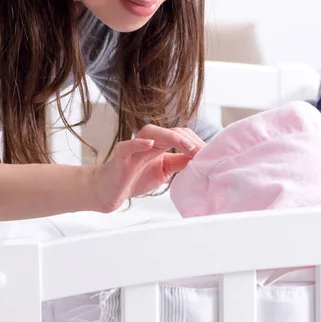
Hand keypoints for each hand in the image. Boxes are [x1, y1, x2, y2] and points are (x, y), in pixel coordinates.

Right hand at [91, 125, 205, 211]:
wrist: (110, 191)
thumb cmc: (137, 177)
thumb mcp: (165, 170)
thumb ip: (180, 162)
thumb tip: (201, 158)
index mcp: (161, 144)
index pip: (182, 135)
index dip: (196, 143)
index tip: (210, 153)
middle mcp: (149, 141)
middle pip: (172, 131)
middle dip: (190, 140)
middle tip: (203, 153)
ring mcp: (134, 146)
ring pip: (153, 132)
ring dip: (173, 137)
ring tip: (188, 146)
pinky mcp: (120, 155)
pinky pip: (129, 145)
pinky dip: (139, 143)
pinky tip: (151, 144)